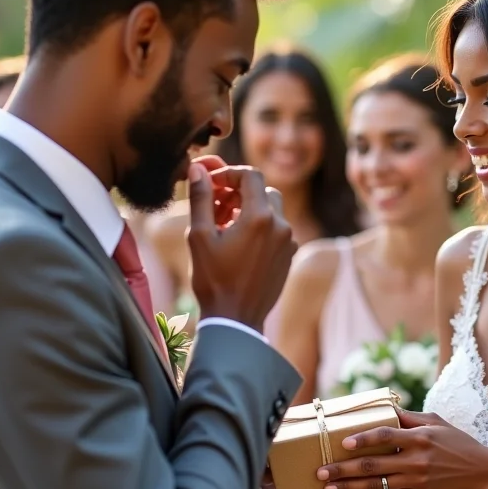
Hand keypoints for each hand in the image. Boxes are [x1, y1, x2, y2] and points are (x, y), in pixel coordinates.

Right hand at [188, 158, 295, 330]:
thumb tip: (198, 169)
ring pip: (272, 209)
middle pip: (263, 190)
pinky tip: (239, 243)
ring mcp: (288, 241)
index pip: (250, 176)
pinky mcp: (289, 255)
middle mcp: (280, 225)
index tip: (212, 185)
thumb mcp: (199, 236)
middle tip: (216, 208)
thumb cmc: (214, 280)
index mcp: (259, 217)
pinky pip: (277, 228)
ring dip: (250, 209)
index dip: (229, 174)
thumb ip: (201, 198)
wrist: (236, 320)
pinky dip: (261, 226)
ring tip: (224, 226)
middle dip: (239, 193)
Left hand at [315, 409, 487, 488]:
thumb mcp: (435, 421)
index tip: (344, 442)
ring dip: (348, 487)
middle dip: (343, 468)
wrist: (481, 471)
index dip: (364, 439)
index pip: (385, 436)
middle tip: (321, 471)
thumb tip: (386, 408)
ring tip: (327, 488)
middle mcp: (415, 460)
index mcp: (418, 437)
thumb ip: (409, 417)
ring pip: (375, 485)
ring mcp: (415, 480)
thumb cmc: (456, 441)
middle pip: (372, 465)